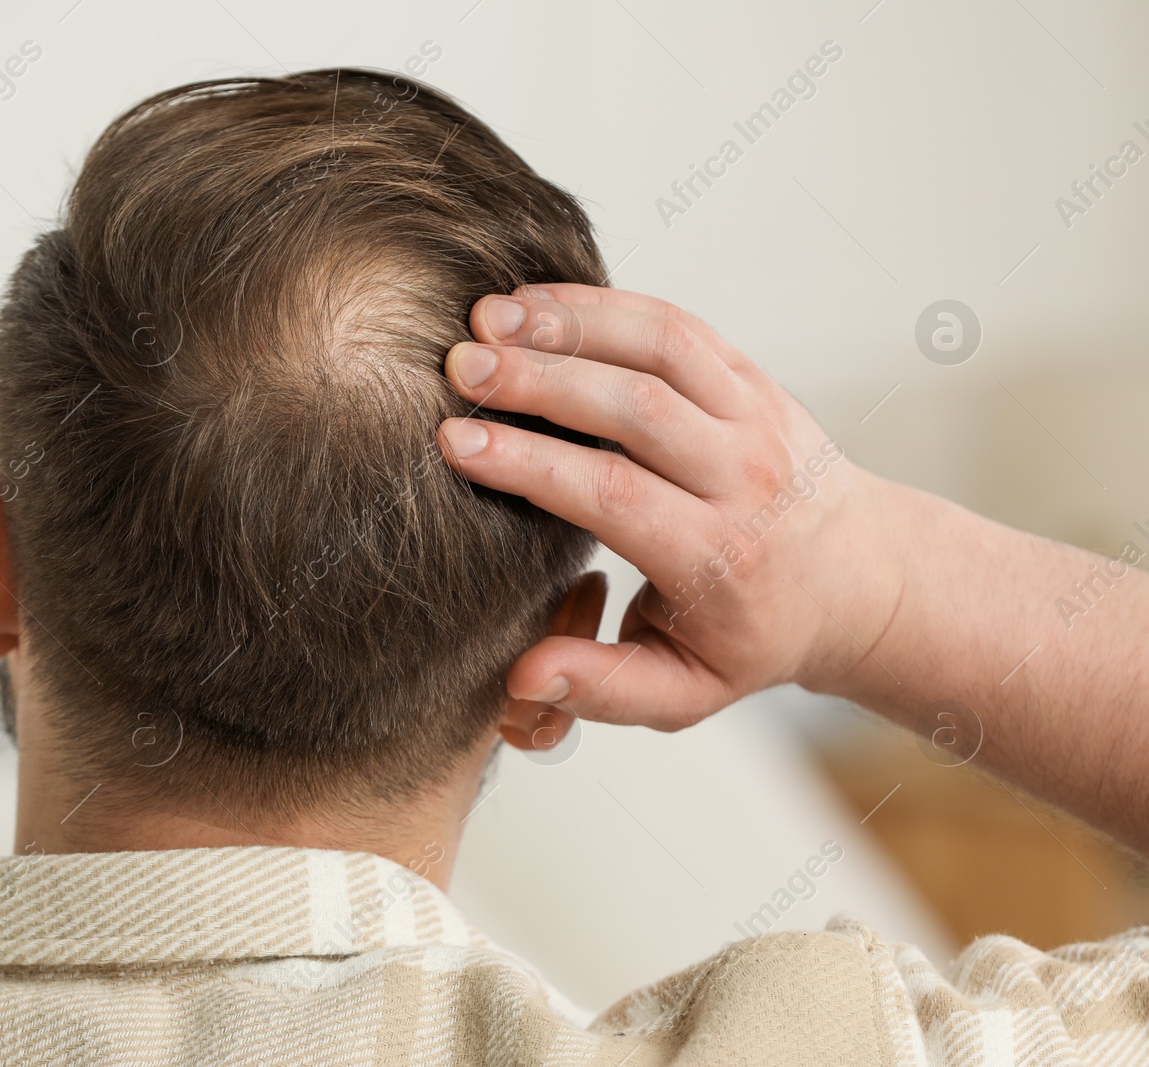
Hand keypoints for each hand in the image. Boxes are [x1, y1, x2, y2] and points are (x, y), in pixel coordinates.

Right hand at [437, 283, 907, 729]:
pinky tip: (536, 300)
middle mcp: (744, 478)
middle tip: (460, 370)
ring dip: (570, 324)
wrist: (856, 580)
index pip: (615, 497)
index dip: (530, 465)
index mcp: (719, 558)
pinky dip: (605, 303)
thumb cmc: (754, 637)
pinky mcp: (750, 377)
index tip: (457, 444)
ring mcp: (753, 416)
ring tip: (487, 317)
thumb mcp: (686, 691)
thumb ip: (605, 689)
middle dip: (539, 381)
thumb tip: (522, 681)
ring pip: (659, 348)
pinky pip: (677, 325)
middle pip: (635, 410)